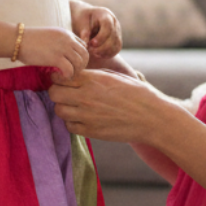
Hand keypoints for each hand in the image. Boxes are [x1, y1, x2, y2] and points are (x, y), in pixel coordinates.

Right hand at [18, 26, 89, 79]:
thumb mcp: (49, 36)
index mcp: (66, 34)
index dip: (80, 57)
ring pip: (80, 63)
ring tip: (66, 75)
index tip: (72, 64)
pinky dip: (67, 76)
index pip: (83, 46)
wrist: (17, 40)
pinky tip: (59, 76)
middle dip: (81, 66)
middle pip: (85, 54)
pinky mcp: (56, 57)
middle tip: (72, 72)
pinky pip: (70, 70)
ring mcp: (63, 48)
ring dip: (75, 72)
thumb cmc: (29, 40)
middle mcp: (67, 39)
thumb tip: (64, 54)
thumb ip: (60, 42)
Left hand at [49, 68, 164, 143]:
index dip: (58, 77)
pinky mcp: (91, 131)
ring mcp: (87, 115)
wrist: (151, 117)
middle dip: (57, 92)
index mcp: (93, 80)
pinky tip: (82, 118)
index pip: (60, 76)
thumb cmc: (137, 94)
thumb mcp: (115, 77)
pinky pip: (69, 126)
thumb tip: (75, 74)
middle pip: (54, 93)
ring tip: (73, 106)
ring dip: (63, 107)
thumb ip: (93, 76)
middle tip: (65, 93)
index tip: (62, 79)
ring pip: (59, 110)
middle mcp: (86, 97)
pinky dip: (72, 122)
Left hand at [69, 0, 121, 60]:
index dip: (101, 37)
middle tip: (90, 51)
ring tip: (93, 53)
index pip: (108, 26)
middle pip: (114, 37)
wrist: (86, 19)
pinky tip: (98, 55)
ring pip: (116, 44)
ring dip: (105, 52)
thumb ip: (84, 33)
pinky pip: (116, 49)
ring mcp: (117, 31)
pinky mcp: (117, 39)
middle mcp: (114, 22)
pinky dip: (108, 54)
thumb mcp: (81, 23)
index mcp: (105, 14)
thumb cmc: (82, 19)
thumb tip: (85, 46)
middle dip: (102, 46)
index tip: (91, 43)